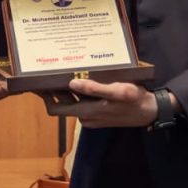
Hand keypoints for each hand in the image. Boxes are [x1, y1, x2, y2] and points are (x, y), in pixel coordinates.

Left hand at [38, 80, 156, 127]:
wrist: (150, 111)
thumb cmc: (135, 100)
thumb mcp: (118, 91)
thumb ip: (94, 89)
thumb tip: (72, 83)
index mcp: (87, 112)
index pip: (56, 109)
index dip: (45, 97)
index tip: (37, 83)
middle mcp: (85, 117)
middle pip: (62, 104)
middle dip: (54, 90)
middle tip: (48, 71)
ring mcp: (92, 116)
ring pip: (72, 103)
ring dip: (67, 90)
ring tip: (64, 70)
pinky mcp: (98, 114)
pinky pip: (82, 103)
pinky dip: (78, 93)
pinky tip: (82, 78)